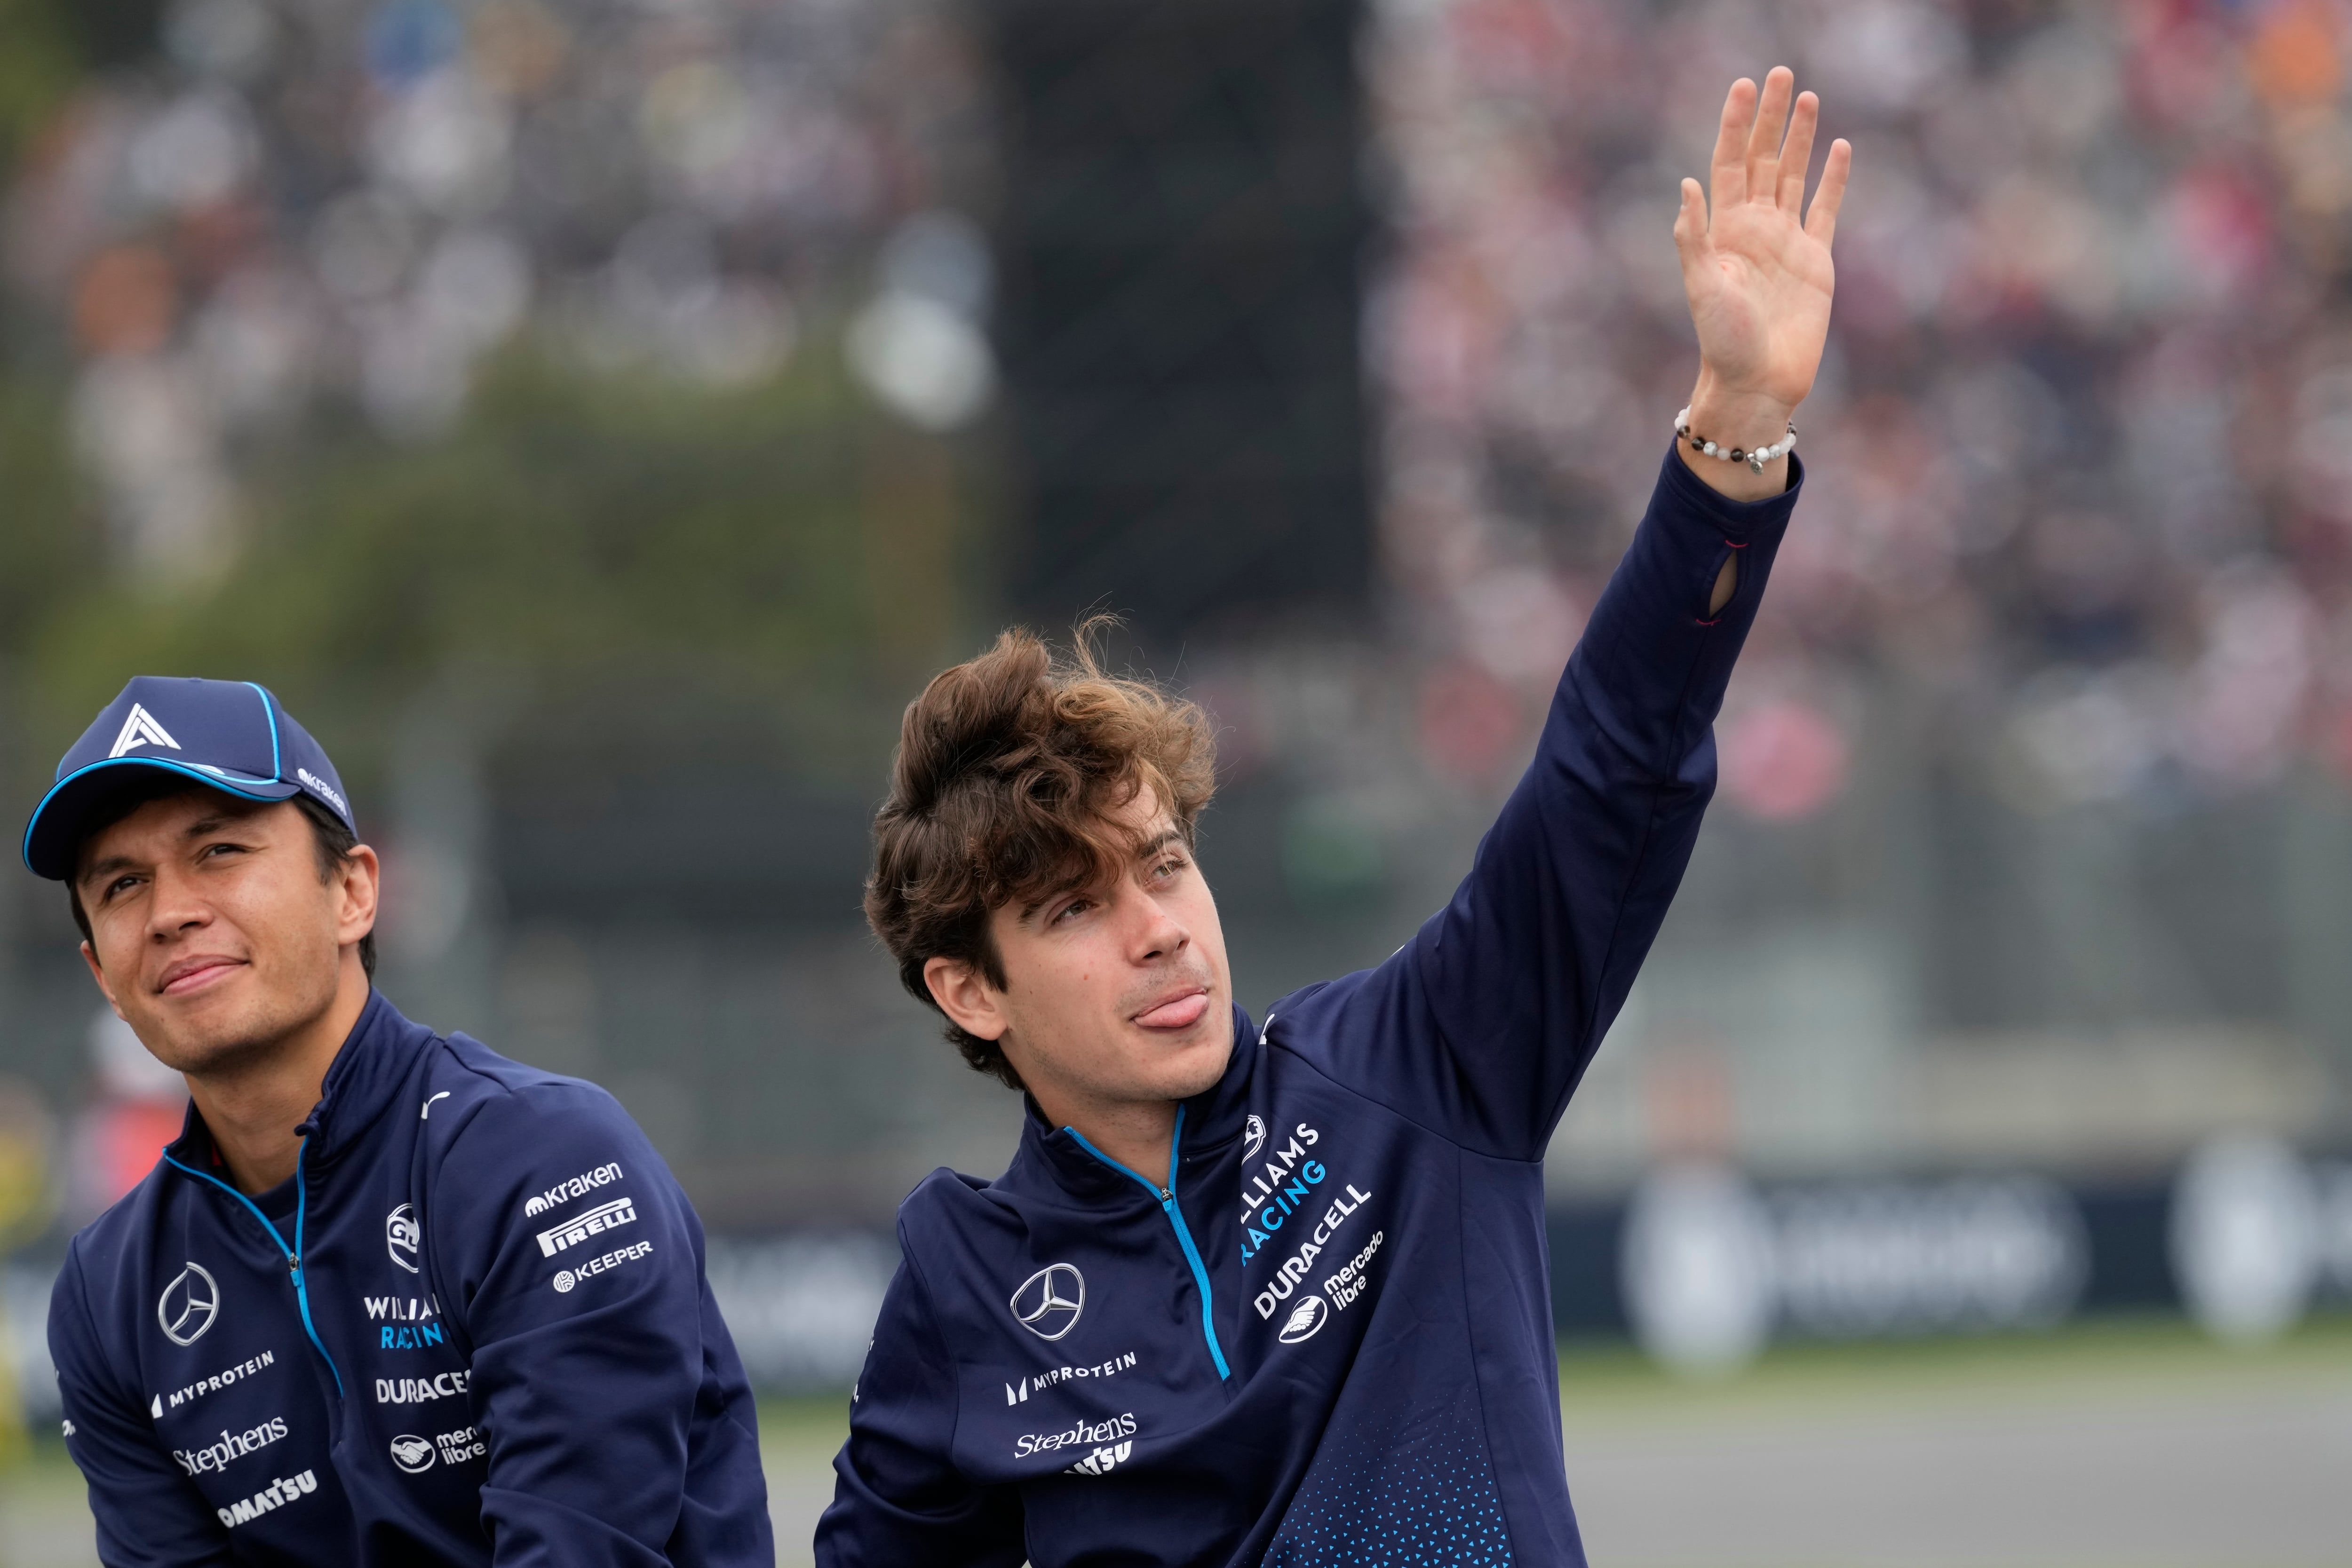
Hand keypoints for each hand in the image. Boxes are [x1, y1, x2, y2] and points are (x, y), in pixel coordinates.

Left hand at [1673, 68, 1849, 497]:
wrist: (1758, 382)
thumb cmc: (1723, 342)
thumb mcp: (1701, 288)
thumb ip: (1693, 238)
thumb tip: (1686, 185)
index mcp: (1724, 230)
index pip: (1728, 163)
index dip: (1734, 125)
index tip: (1741, 87)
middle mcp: (1754, 228)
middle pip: (1762, 158)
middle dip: (1768, 118)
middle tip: (1778, 73)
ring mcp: (1786, 241)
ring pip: (1794, 174)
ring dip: (1799, 137)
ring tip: (1806, 96)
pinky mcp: (1816, 259)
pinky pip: (1826, 209)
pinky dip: (1834, 179)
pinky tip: (1839, 148)